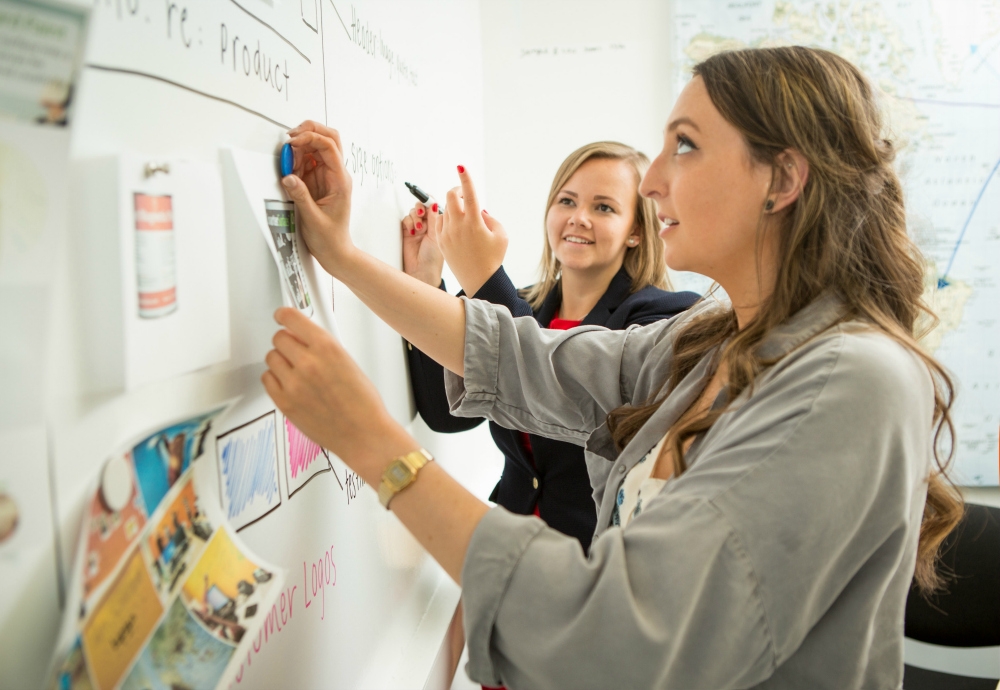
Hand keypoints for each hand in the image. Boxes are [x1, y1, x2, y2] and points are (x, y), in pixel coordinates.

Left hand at [262, 307, 417, 481]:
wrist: (363, 434)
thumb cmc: (363, 404)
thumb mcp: (349, 362)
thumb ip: (323, 347)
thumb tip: (303, 338)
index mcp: (328, 348)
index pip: (292, 318)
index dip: (284, 315)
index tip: (281, 315)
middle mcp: (308, 363)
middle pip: (279, 337)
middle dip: (287, 341)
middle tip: (295, 350)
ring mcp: (294, 383)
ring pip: (271, 357)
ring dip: (281, 360)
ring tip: (296, 371)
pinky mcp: (284, 402)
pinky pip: (267, 379)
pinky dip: (275, 378)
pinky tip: (289, 383)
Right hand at [283, 121, 355, 274]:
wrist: (335, 251)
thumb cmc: (330, 238)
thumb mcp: (313, 218)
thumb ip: (300, 196)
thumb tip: (288, 177)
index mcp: (340, 180)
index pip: (330, 146)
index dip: (311, 137)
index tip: (293, 141)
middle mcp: (336, 174)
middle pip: (328, 138)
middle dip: (310, 131)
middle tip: (291, 137)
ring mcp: (326, 176)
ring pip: (316, 147)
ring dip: (300, 147)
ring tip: (288, 161)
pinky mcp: (316, 181)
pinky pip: (307, 161)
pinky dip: (296, 159)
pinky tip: (289, 169)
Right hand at [401, 202, 444, 286]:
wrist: (422, 271)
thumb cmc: (433, 258)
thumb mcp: (436, 236)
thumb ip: (434, 219)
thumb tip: (433, 203)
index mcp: (438, 224)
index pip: (433, 207)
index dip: (430, 202)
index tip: (428, 201)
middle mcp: (428, 224)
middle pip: (422, 207)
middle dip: (421, 207)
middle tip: (421, 214)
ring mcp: (417, 228)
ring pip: (413, 212)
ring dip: (415, 217)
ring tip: (419, 228)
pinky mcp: (407, 232)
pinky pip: (405, 220)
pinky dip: (408, 222)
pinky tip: (413, 232)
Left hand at [438, 167, 507, 296]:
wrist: (480, 280)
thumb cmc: (493, 257)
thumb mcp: (501, 234)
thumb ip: (489, 217)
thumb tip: (477, 210)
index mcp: (474, 222)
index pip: (469, 194)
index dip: (465, 177)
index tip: (460, 166)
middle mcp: (458, 226)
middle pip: (450, 196)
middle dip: (458, 191)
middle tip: (466, 198)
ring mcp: (447, 233)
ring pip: (445, 208)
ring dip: (454, 206)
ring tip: (466, 219)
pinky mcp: (441, 241)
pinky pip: (440, 221)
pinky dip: (448, 218)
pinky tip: (456, 226)